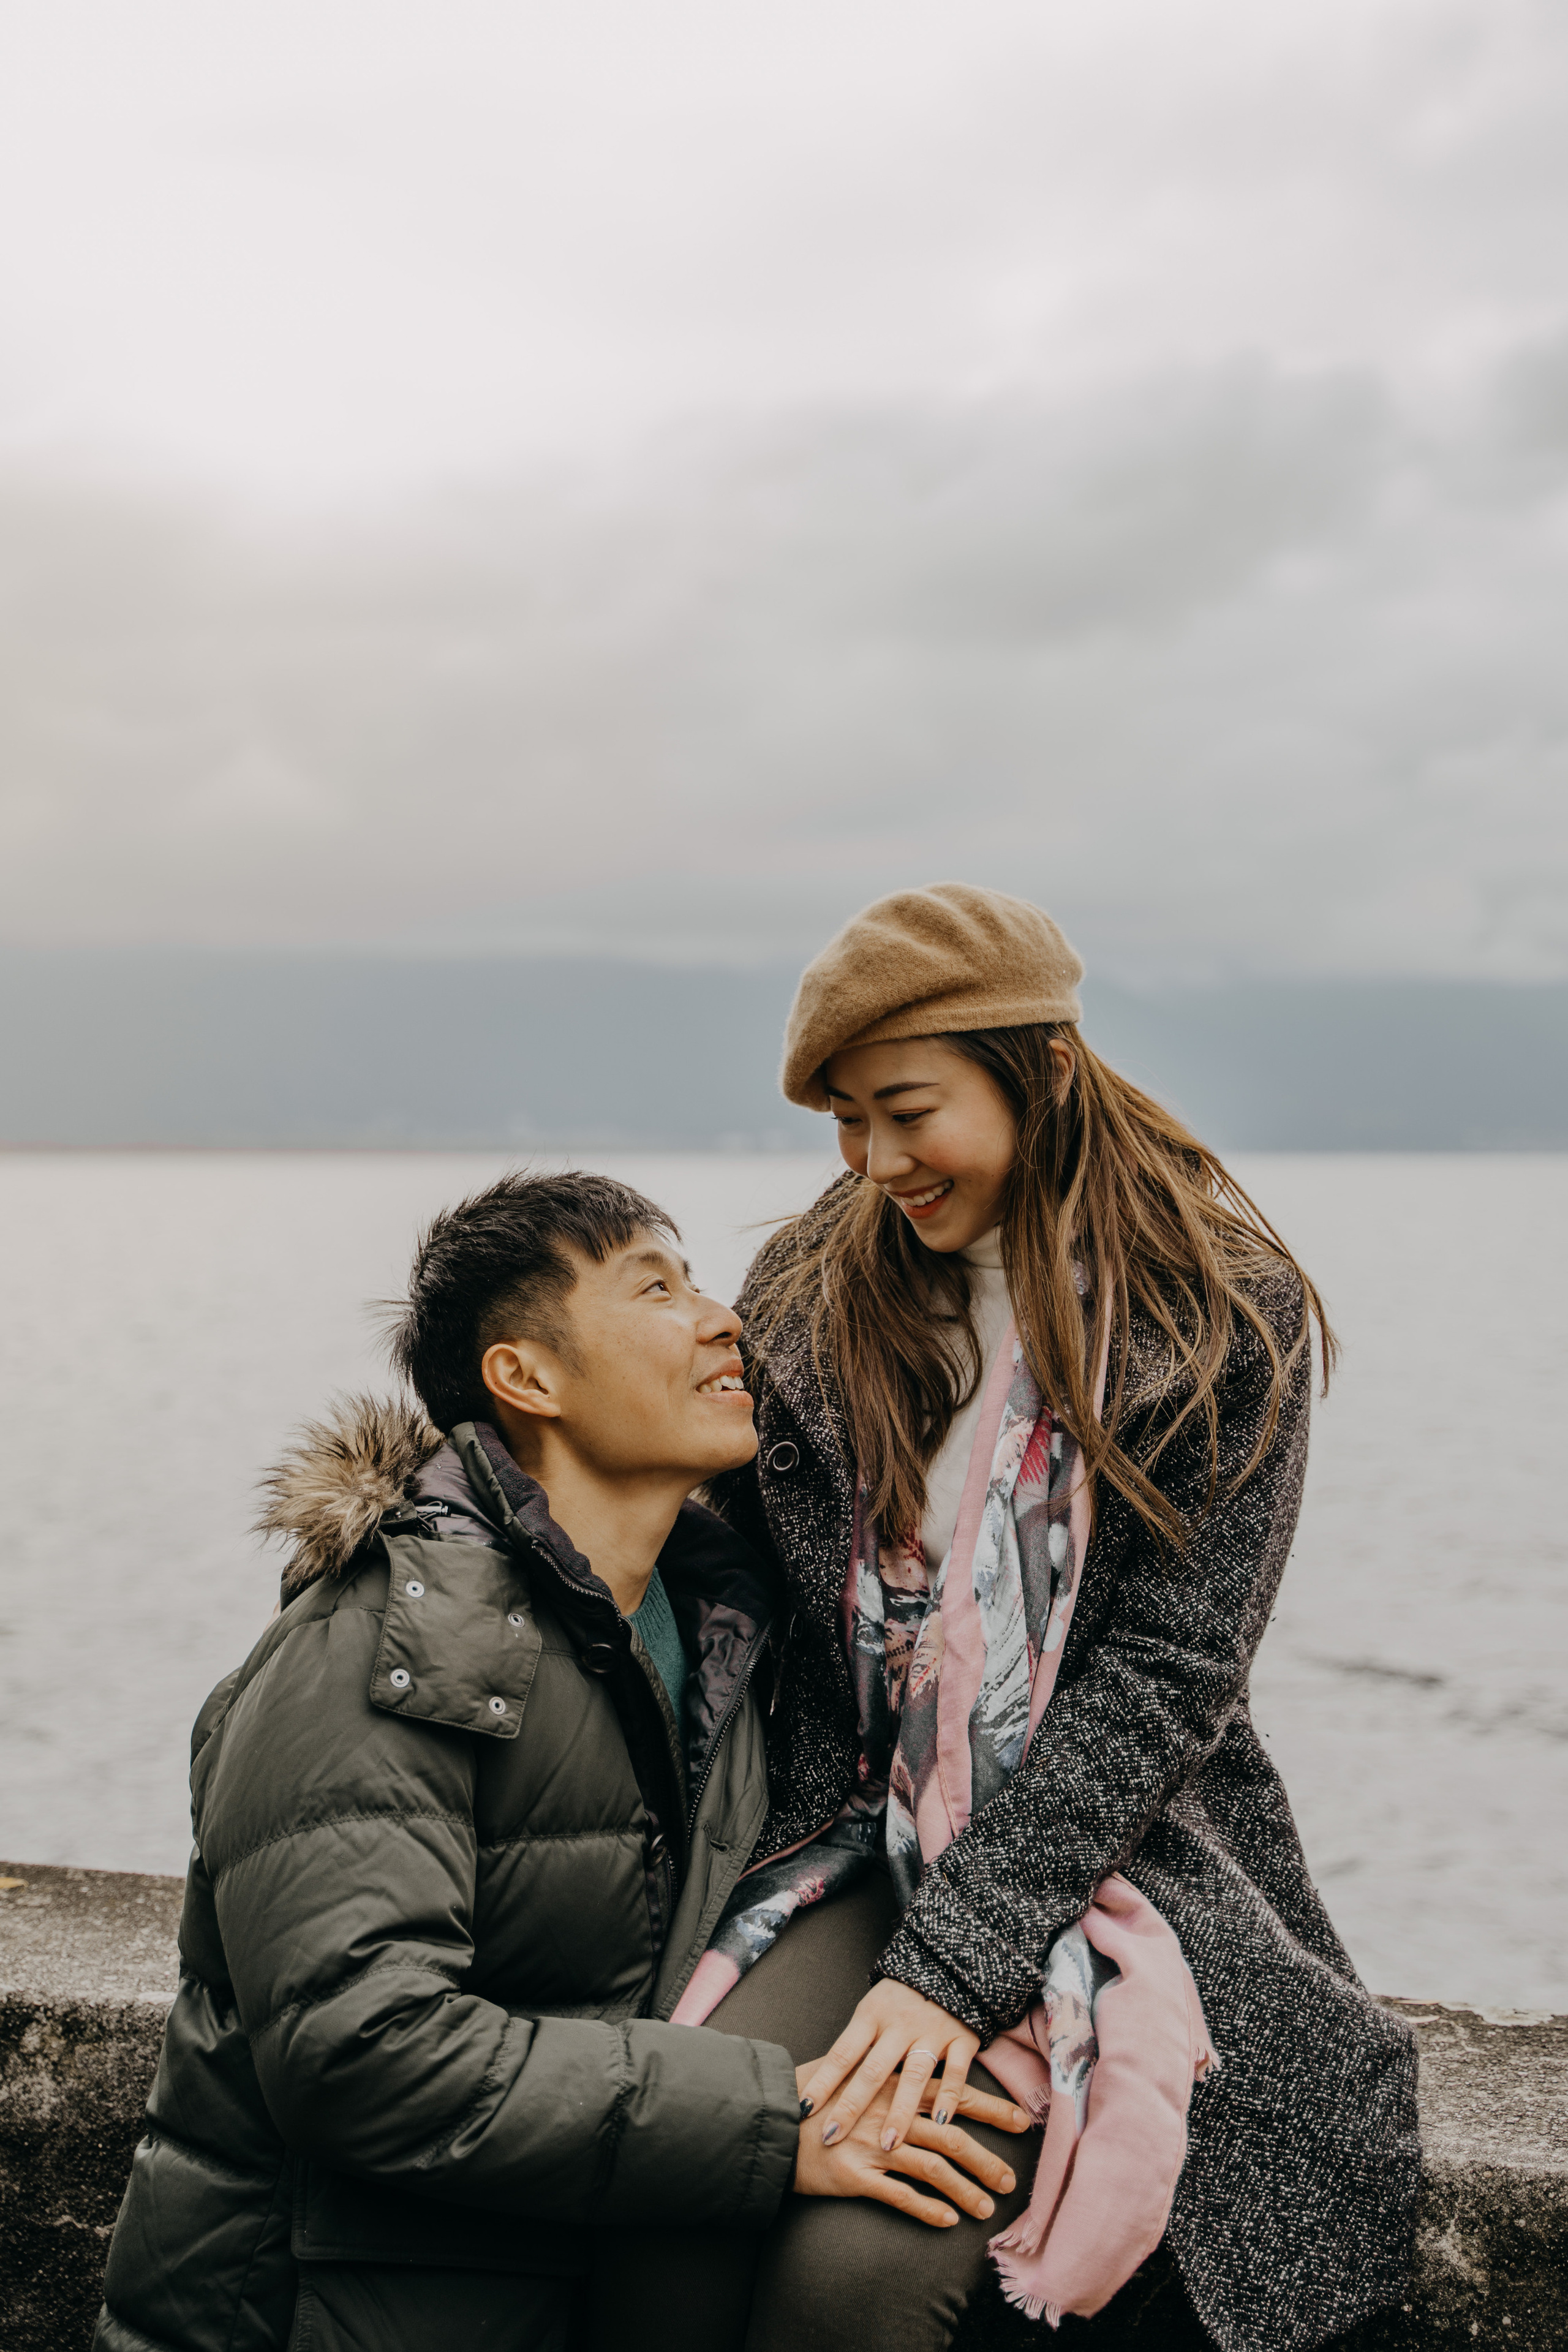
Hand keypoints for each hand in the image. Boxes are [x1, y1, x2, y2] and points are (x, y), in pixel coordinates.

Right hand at [793, 2066, 1028, 2229]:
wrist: (771, 2120)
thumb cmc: (813, 2096)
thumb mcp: (854, 2072)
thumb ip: (889, 2078)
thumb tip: (921, 2079)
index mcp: (893, 2083)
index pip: (952, 2093)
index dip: (990, 2107)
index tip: (1022, 2120)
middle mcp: (888, 2110)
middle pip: (950, 2132)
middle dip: (986, 2157)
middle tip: (1011, 2179)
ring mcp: (873, 2143)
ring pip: (932, 2166)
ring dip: (964, 2189)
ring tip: (987, 2209)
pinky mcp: (855, 2174)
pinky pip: (899, 2195)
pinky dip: (926, 2209)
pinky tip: (946, 2220)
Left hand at [800, 1981, 982, 2152]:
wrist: (952, 1963)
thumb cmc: (902, 1996)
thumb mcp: (874, 2007)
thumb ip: (859, 2042)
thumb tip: (825, 2080)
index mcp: (872, 2014)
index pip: (842, 2053)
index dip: (823, 2082)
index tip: (803, 2110)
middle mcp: (899, 2023)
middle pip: (872, 2069)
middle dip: (851, 2106)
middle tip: (832, 2137)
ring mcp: (932, 2030)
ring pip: (913, 2075)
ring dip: (900, 2112)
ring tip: (887, 2144)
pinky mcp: (963, 2038)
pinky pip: (955, 2071)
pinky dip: (948, 2097)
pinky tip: (939, 2123)